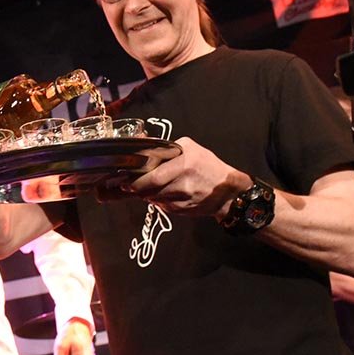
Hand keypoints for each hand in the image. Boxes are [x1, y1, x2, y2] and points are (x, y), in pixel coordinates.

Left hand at [123, 136, 238, 218]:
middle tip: (127, 185)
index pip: (154, 175)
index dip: (137, 179)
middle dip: (136, 188)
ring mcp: (182, 199)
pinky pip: (162, 205)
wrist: (228, 192)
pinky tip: (162, 193)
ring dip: (146, 194)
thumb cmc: (208, 166)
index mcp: (185, 164)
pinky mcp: (181, 211)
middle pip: (150, 189)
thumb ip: (166, 147)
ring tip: (144, 187)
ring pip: (153, 198)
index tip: (125, 178)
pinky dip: (157, 200)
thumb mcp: (190, 148)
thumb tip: (141, 143)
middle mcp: (183, 183)